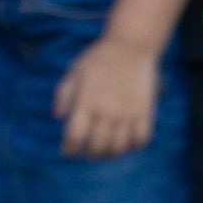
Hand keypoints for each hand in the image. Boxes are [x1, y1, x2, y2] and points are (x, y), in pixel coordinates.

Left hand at [54, 35, 164, 159]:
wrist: (130, 47)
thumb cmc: (98, 59)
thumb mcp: (74, 73)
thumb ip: (63, 95)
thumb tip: (57, 117)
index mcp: (86, 102)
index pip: (75, 136)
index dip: (69, 149)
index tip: (67, 152)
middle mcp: (107, 111)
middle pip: (97, 146)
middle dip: (89, 154)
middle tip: (87, 153)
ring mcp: (128, 113)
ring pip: (119, 147)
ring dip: (110, 155)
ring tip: (105, 152)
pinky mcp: (145, 112)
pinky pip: (142, 138)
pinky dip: (134, 146)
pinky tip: (128, 144)